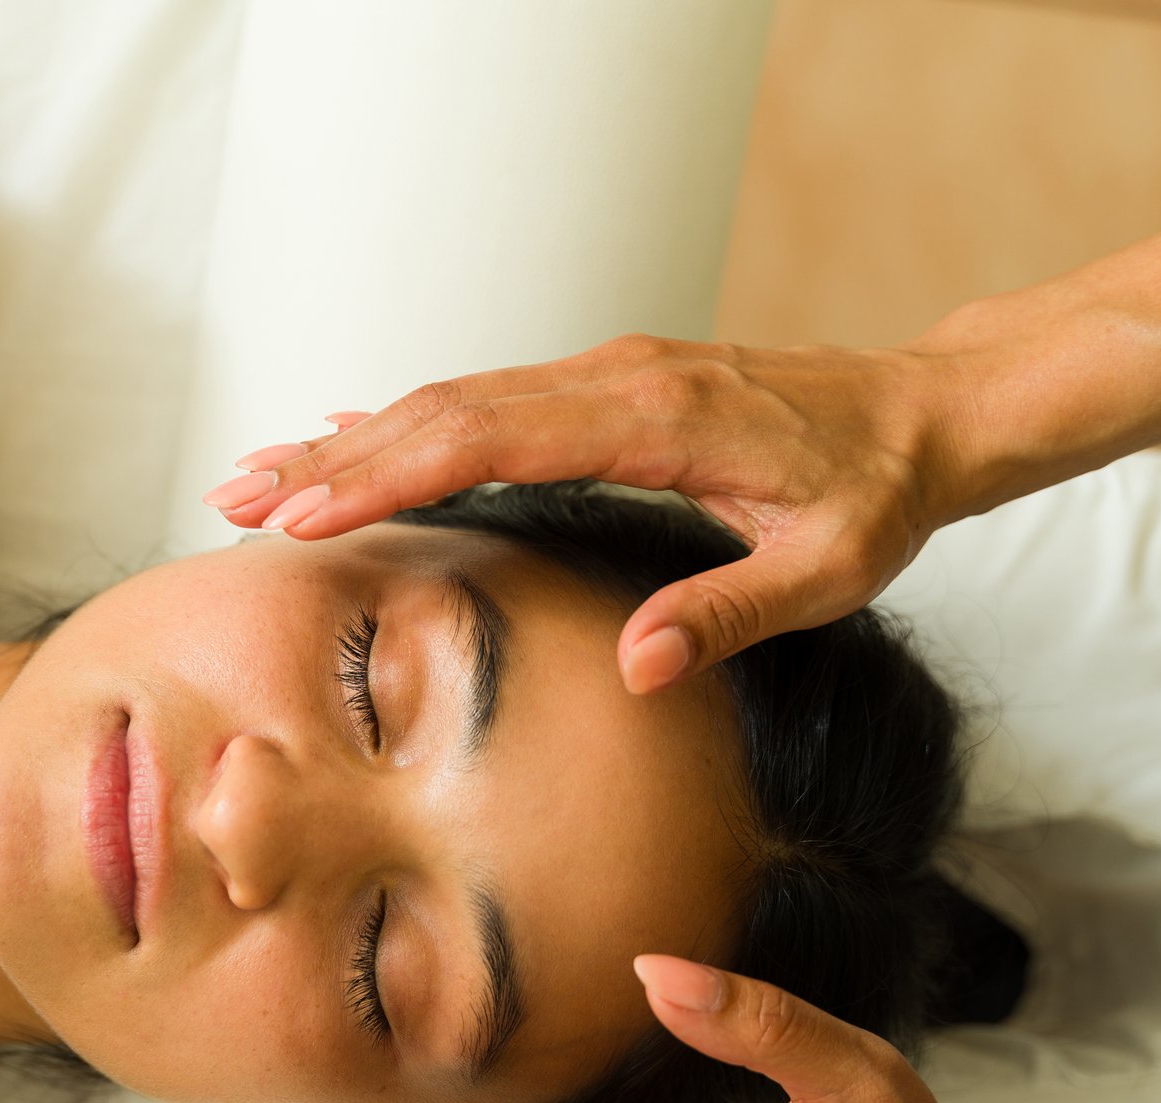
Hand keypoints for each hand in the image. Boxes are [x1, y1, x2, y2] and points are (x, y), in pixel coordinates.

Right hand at [201, 335, 971, 693]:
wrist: (925, 413)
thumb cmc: (877, 493)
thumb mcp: (824, 570)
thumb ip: (726, 613)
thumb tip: (631, 669)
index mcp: (656, 418)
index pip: (488, 437)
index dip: (386, 472)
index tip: (304, 510)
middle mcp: (616, 379)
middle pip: (444, 409)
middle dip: (333, 458)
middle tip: (235, 503)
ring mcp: (606, 374)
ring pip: (453, 398)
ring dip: (354, 439)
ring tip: (261, 480)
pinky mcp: (605, 385)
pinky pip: (487, 399)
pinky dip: (409, 424)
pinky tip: (352, 443)